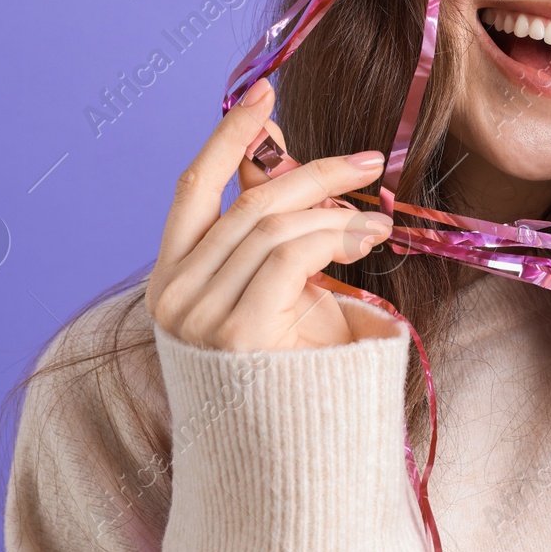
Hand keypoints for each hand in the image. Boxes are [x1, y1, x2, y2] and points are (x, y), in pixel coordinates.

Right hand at [146, 79, 393, 350]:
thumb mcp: (278, 288)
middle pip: (247, 202)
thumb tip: (283, 149)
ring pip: (274, 226)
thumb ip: (273, 228)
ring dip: (337, 210)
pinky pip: (290, 255)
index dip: (228, 135)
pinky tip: (367, 237)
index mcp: (171, 278)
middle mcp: (175, 294)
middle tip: (367, 160)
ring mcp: (199, 317)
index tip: (263, 92)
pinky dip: (334, 235)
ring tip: (379, 219)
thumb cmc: (290, 373)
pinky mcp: (235, 334)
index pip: (193, 187)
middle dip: (312, 171)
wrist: (291, 458)